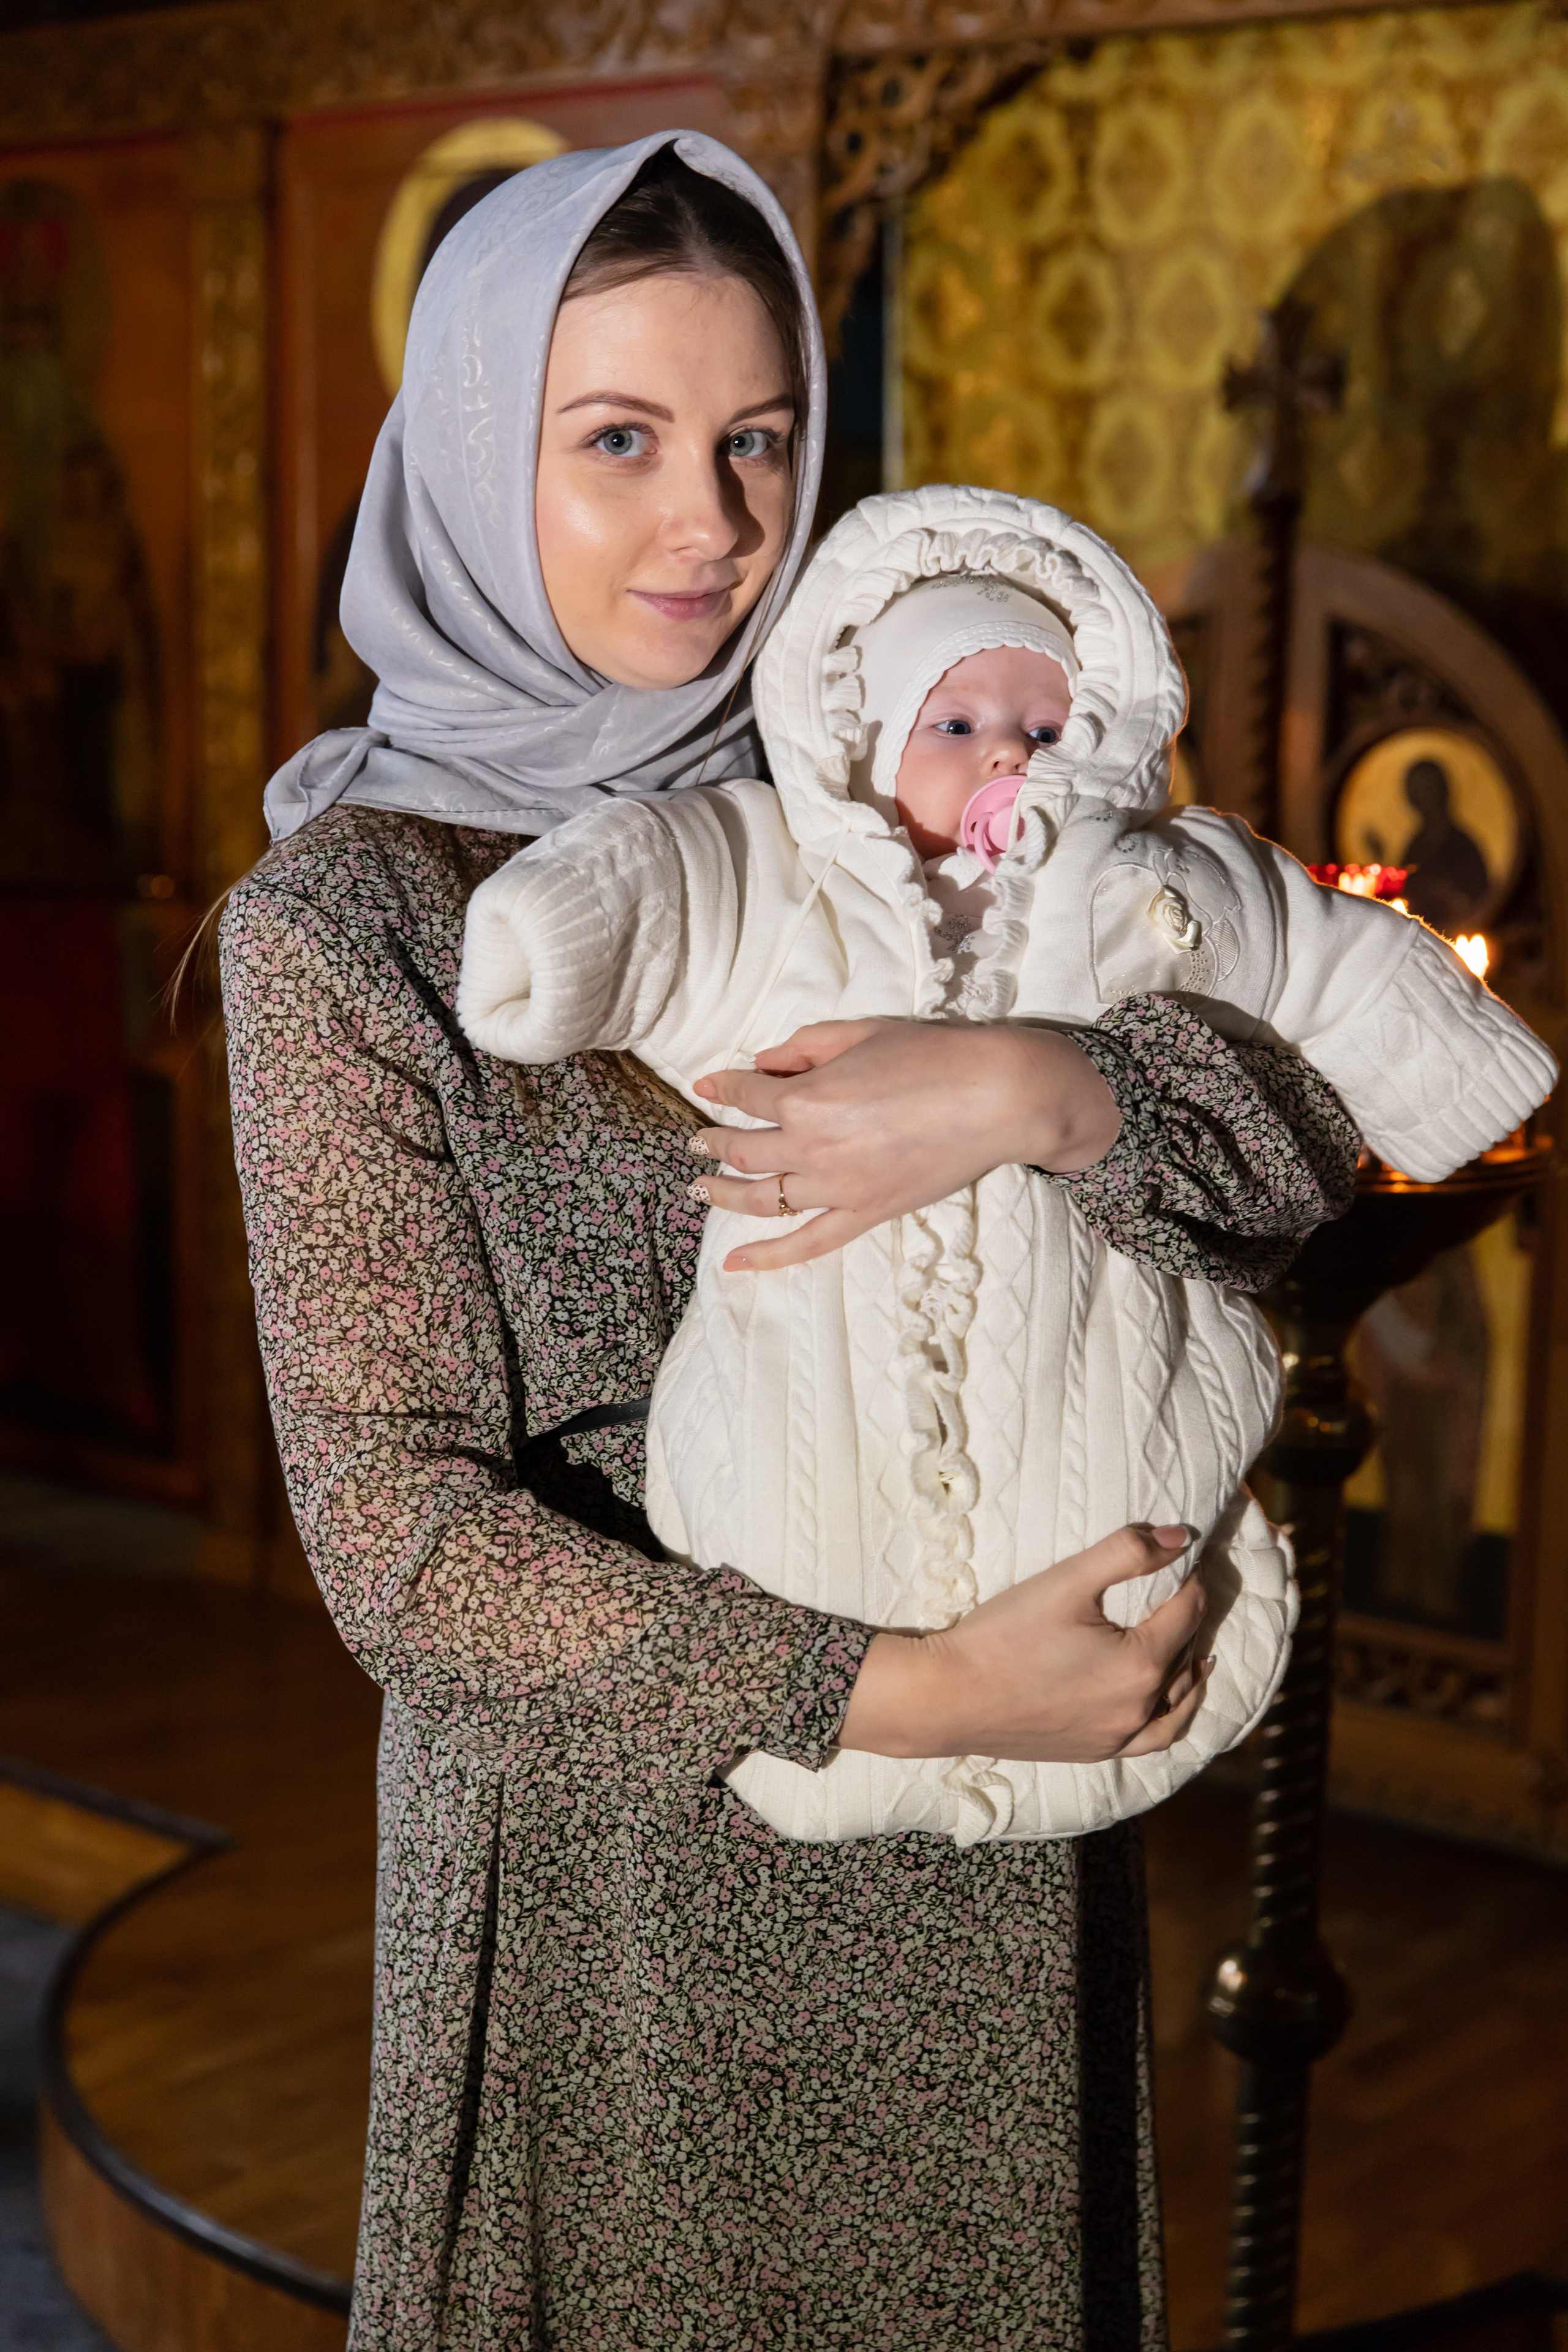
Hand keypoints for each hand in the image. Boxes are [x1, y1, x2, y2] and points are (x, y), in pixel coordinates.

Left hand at [689, 1017, 1119, 1271]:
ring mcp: (836, 1188)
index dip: (721, 1087)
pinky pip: (807, 1243)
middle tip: (696, 1140)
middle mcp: (810, 1148)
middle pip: (743, 1151)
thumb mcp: (861, 1032)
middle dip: (712, 1142)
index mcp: (805, 1098)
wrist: (998, 1097)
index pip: (745, 1096)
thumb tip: (764, 1061)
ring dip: (723, 1193)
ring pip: (762, 1198)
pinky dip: (767, 1256)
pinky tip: (734, 1263)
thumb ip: (804, 1046)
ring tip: (699, 1187)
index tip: (707, 1086)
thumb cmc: (934, 1054)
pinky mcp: (865, 1214)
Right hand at [836, 1525, 1211, 1763]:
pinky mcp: (1092, 1752)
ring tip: (1199, 1656)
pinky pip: (1150, 1740)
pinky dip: (1167, 1719)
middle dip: (1191, 1620)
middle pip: (1184, 1657)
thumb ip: (1127, 1553)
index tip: (1188, 1557)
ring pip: (1175, 1708)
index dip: (1191, 1579)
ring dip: (1190, 1678)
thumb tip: (1182, 1537)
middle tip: (1188, 1592)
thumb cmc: (1003, 1635)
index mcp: (1141, 1665)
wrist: (948, 1697)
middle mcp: (1138, 1709)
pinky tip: (1161, 1706)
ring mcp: (1116, 1738)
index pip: (1187, 1612)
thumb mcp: (1066, 1580)